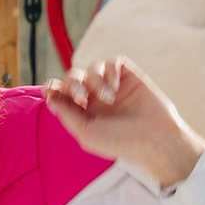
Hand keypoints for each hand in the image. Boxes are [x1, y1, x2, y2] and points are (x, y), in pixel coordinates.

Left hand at [44, 55, 204, 188]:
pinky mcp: (130, 76)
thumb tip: (50, 97)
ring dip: (94, 80)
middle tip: (81, 97)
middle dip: (72, 83)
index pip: (62, 93)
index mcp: (83, 112)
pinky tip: (115, 86)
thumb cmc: (120, 142)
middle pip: (74, 77)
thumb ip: (68, 114)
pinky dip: (110, 70)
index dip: (53, 87)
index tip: (51, 89)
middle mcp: (96, 98)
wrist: (154, 139)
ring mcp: (113, 86)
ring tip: (108, 98)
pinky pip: (114, 62)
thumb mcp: (87, 133)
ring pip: (92, 68)